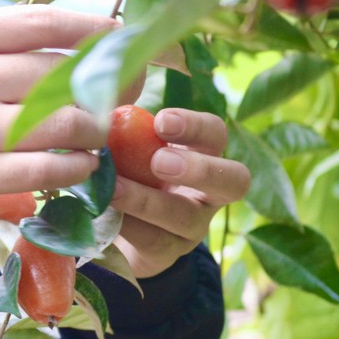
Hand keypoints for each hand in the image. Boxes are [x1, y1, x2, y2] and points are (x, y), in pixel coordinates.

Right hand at [0, 5, 116, 212]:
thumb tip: (59, 41)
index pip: (43, 22)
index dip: (93, 30)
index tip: (121, 36)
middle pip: (62, 73)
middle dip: (108, 83)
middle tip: (128, 91)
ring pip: (64, 123)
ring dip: (96, 128)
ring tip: (100, 131)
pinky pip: (45, 169)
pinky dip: (75, 167)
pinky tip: (81, 164)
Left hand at [110, 108, 250, 277]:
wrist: (114, 228)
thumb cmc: (126, 169)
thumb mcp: (128, 144)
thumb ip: (124, 121)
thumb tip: (105, 84)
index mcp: (203, 154)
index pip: (216, 135)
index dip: (195, 127)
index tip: (161, 121)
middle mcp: (209, 193)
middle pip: (234, 180)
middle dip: (199, 168)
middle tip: (159, 160)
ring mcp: (192, 228)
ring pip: (189, 218)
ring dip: (150, 201)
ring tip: (115, 189)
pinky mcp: (166, 254)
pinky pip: (155, 242)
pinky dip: (129, 225)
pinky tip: (104, 213)